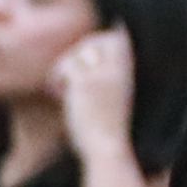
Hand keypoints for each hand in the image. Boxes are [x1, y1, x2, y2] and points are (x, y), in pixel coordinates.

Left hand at [49, 27, 136, 165]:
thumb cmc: (107, 127)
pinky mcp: (85, 82)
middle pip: (94, 40)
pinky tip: (60, 95)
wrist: (107, 148)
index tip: (86, 65)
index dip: (97, 44)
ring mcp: (103, 73)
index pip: (114, 37)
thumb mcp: (114, 94)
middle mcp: (120, 66)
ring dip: (66, 69)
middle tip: (71, 79)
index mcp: (130, 69)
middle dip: (78, 55)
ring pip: (77, 52)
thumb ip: (103, 73)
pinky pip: (65, 67)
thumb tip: (81, 55)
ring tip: (65, 90)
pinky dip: (57, 80)